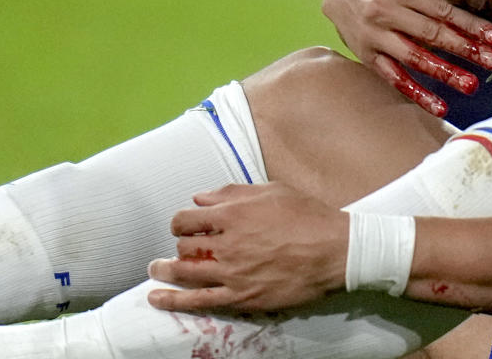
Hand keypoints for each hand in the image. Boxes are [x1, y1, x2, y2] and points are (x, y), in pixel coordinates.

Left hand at [147, 183, 348, 311]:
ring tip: (156, 270)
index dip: (182, 222)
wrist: (336, 250)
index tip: (185, 226)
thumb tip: (201, 197)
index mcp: (233, 214)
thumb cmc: (309, 217)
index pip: (187, 218)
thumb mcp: (273, 191)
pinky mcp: (241, 296)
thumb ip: (233, 192)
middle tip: (181, 248)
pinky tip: (157, 298)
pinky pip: (199, 300)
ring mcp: (232, 272)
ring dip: (164, 270)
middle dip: (179, 245)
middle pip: (184, 245)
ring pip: (185, 272)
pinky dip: (173, 300)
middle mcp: (227, 243)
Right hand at [322, 0, 491, 116]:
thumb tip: (482, 20)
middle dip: (464, 49)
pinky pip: (394, 78)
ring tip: (471, 85)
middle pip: (431, 34)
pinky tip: (440, 107)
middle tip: (491, 62)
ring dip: (445, 72)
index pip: (443, 11)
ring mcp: (374, 36)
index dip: (471, 25)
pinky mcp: (367, 55)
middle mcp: (386, 12)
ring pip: (414, 58)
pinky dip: (417, 93)